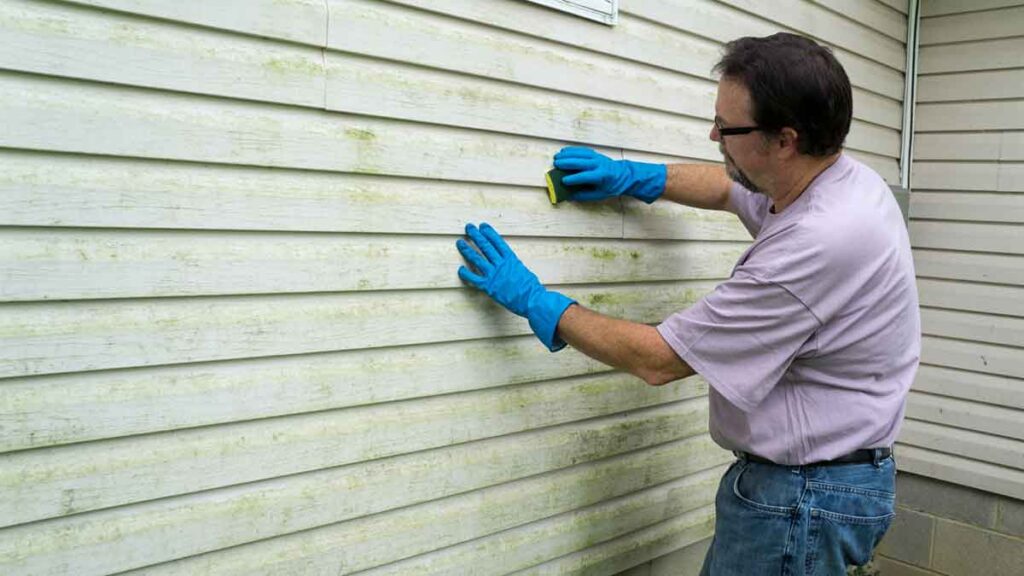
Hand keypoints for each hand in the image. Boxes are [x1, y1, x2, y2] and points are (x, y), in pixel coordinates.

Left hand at [457, 223, 574, 350]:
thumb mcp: (523, 271)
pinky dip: (466, 274)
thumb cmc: (531, 288)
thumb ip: (513, 265)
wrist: (532, 300)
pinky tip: (460, 269)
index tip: (482, 226)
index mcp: (511, 259)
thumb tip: (509, 263)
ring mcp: (494, 274)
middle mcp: (501, 264)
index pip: (497, 242)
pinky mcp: (489, 286)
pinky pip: (474, 278)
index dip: (489, 233)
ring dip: (467, 249)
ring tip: (460, 242)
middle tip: (469, 227)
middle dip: (476, 236)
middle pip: (486, 246)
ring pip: (477, 259)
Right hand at [553, 147, 665, 203]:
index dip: (574, 179)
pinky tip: (564, 151)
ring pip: (580, 154)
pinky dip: (573, 150)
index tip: (564, 181)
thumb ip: (584, 195)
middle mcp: (599, 165)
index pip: (585, 176)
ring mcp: (597, 158)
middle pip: (581, 162)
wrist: (624, 175)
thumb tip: (569, 196)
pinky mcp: (595, 154)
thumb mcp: (600, 195)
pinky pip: (582, 150)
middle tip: (556, 165)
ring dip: (568, 155)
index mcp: (601, 176)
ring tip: (556, 157)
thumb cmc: (611, 186)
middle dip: (568, 163)